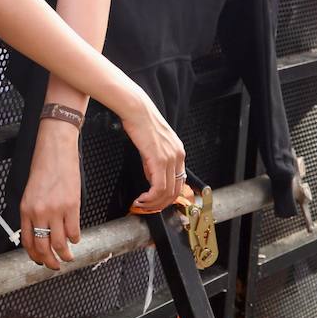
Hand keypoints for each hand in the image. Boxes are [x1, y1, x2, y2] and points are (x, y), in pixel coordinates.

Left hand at [20, 120, 81, 269]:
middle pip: (43, 247)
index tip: (40, 261)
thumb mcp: (30, 191)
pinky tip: (75, 238)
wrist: (55, 149)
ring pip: (60, 243)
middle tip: (55, 266)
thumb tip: (39, 232)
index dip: (34, 256)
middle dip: (50, 262)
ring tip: (68, 257)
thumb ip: (33, 212)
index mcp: (26, 209)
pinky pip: (74, 231)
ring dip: (65, 254)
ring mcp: (56, 210)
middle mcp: (39, 212)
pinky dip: (75, 238)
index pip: (27, 241)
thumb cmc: (43, 166)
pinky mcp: (72, 205)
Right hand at [120, 96, 184, 211]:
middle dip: (161, 204)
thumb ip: (156, 160)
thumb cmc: (141, 122)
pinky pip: (158, 187)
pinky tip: (141, 198)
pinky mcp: (159, 160)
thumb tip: (151, 176)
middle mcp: (178, 156)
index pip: (179, 182)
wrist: (137, 109)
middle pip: (175, 191)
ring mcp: (170, 158)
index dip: (168, 196)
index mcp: (179, 152)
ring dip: (153, 203)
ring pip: (167, 192)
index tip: (156, 201)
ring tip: (142, 204)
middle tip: (147, 207)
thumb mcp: (154, 143)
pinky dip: (150, 198)